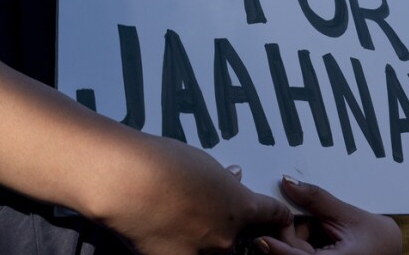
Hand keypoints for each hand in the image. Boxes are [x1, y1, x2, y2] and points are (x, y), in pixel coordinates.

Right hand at [98, 137, 291, 254]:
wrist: (129, 182)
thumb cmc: (162, 164)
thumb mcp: (203, 163)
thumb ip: (223, 179)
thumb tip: (230, 180)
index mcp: (241, 207)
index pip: (275, 216)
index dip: (279, 218)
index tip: (276, 220)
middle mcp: (227, 237)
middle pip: (240, 240)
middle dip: (229, 230)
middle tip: (204, 214)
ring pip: (213, 253)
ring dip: (203, 242)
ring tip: (178, 220)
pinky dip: (179, 248)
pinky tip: (162, 234)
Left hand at [254, 177, 401, 254]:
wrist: (390, 249)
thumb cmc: (377, 237)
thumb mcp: (348, 214)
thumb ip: (317, 199)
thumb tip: (288, 182)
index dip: (278, 249)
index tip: (261, 239)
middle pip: (293, 253)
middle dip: (293, 233)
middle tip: (304, 215)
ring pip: (296, 253)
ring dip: (299, 237)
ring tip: (324, 226)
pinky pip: (302, 254)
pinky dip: (304, 241)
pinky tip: (320, 233)